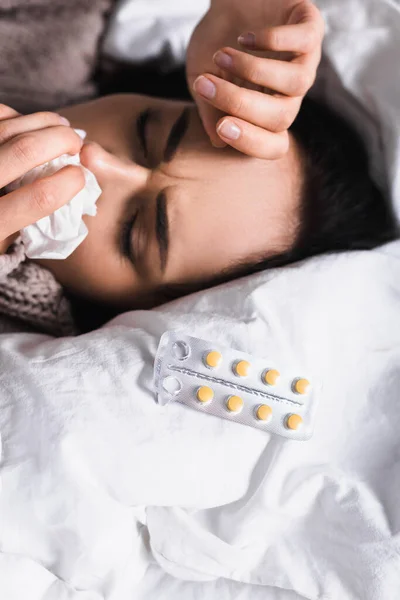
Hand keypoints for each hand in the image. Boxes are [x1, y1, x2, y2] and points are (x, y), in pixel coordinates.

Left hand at [0, 104, 84, 253]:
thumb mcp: (4, 239)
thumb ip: (31, 216)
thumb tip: (68, 181)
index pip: (38, 198)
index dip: (68, 182)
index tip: (80, 176)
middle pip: (24, 150)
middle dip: (60, 140)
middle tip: (76, 143)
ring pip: (8, 127)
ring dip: (42, 121)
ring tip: (62, 125)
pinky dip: (14, 116)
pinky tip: (28, 123)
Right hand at [187, 0, 323, 157]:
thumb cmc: (215, 42)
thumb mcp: (202, 77)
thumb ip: (209, 109)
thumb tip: (218, 141)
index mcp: (268, 112)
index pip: (275, 145)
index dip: (252, 143)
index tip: (221, 128)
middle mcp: (291, 94)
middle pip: (282, 117)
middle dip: (241, 104)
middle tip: (206, 84)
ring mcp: (305, 62)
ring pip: (297, 83)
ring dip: (253, 70)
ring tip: (221, 55)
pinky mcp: (311, 29)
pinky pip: (303, 43)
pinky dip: (271, 41)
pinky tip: (245, 37)